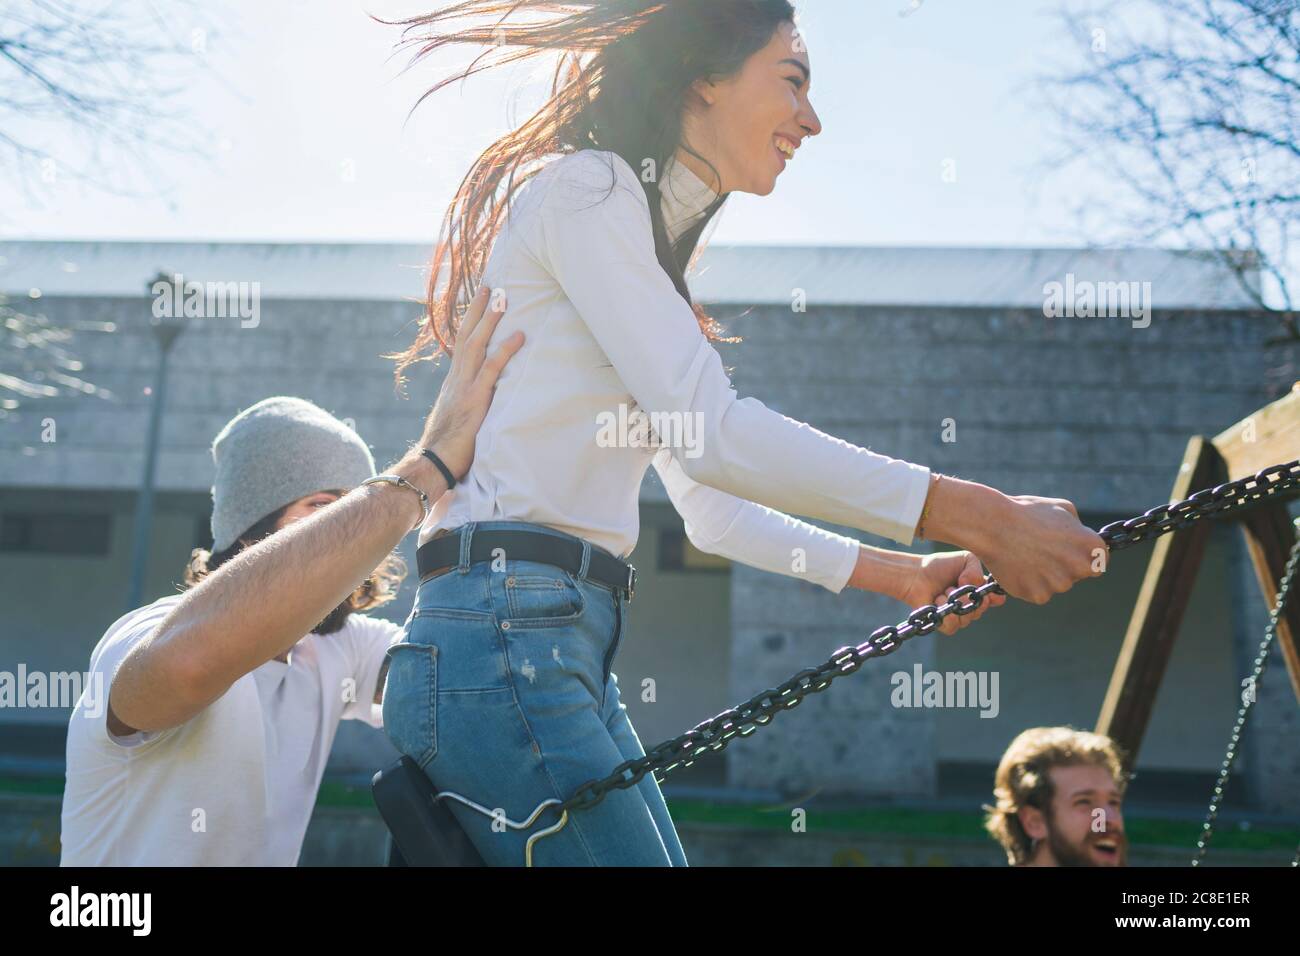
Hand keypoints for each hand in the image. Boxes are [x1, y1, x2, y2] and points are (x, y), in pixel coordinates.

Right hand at [418, 286, 523, 478]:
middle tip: (490, 285)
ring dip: (490, 320)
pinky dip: (505, 350)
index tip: (479, 301)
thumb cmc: (447, 445)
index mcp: (453, 380)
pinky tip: (519, 336)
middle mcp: (456, 377)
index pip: (462, 342)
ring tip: (503, 298)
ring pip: (477, 345)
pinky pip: (491, 369)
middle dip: (478, 309)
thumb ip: (468, 401)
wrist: (433, 460)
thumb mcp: (458, 416)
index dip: (471, 321)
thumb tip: (481, 396)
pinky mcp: (474, 399)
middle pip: (467, 335)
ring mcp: (464, 386)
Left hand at [898, 550, 1005, 635]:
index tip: (986, 590)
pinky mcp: (945, 625)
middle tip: (956, 585)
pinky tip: (937, 601)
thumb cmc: (940, 566)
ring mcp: (959, 616)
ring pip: (968, 618)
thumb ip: (978, 572)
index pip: (996, 599)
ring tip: (944, 591)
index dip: (993, 597)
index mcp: (979, 590)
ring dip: (955, 601)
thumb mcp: (966, 559)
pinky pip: (954, 626)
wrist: (917, 574)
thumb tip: (975, 589)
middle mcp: (971, 605)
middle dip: (969, 595)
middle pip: (982, 608)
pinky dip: (945, 612)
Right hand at [981, 495, 1106, 604]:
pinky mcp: (1038, 595)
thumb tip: (1081, 541)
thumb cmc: (1026, 512)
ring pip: (1057, 584)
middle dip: (1066, 566)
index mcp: (1090, 546)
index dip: (1084, 555)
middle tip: (1043, 551)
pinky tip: (1018, 566)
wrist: (992, 525)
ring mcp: (1059, 584)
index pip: (1100, 561)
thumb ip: (1079, 528)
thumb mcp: (1062, 508)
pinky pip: (1039, 592)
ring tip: (1026, 555)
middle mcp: (1079, 567)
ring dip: (1046, 575)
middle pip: (1078, 574)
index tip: (1070, 551)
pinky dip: (1030, 584)